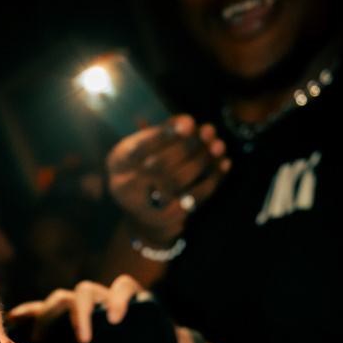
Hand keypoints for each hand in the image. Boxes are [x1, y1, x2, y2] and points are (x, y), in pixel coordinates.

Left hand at [7, 275, 148, 342]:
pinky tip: (116, 318)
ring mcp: (107, 301)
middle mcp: (84, 310)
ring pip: (84, 290)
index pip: (36, 313)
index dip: (21, 318)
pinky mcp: (136, 298)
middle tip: (40, 339)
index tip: (9, 332)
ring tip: (84, 340)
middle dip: (44, 317)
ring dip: (79, 312)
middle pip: (56, 300)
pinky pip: (123, 287)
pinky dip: (117, 299)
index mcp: (66, 328)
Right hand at [107, 114, 229, 241]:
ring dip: (202, 162)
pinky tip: (225, 164)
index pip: (141, 146)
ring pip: (177, 182)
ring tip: (219, 145)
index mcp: (118, 162)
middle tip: (209, 130)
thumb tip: (189, 122)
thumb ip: (165, 132)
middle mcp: (125, 186)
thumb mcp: (148, 148)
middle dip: (188, 146)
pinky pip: (193, 199)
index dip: (166, 133)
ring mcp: (144, 207)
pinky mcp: (167, 221)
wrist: (146, 220)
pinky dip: (213, 180)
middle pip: (160, 164)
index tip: (189, 122)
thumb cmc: (149, 172)